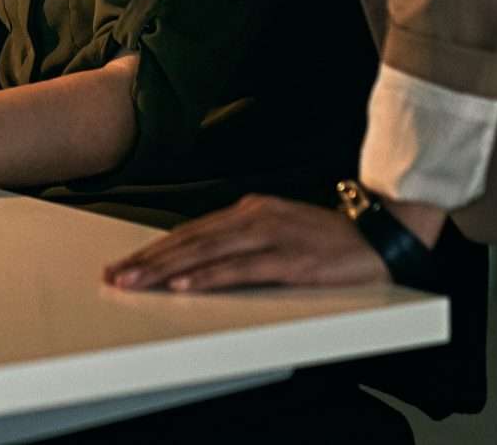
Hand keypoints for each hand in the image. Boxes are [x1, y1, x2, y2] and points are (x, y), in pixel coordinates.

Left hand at [101, 193, 405, 292]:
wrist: (379, 235)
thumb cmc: (327, 239)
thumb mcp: (277, 230)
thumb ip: (242, 240)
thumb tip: (202, 258)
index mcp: (248, 211)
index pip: (191, 231)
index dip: (155, 249)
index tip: (126, 263)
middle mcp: (254, 218)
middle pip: (191, 240)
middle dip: (150, 260)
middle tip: (117, 275)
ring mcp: (271, 237)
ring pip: (208, 253)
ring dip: (168, 270)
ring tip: (137, 282)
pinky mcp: (290, 260)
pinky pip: (242, 270)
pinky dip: (211, 277)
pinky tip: (187, 286)